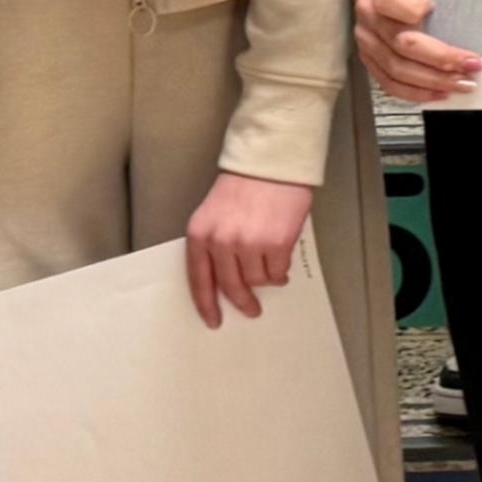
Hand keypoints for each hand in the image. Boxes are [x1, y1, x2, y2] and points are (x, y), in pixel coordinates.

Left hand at [186, 172, 314, 322]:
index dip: (206, 304)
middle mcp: (221, 242)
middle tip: (251, 308)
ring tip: (272, 267)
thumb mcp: (215, 213)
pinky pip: (277, 272)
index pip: (199, 279)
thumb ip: (215, 244)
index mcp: (200, 233)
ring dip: (266, 278)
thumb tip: (227, 279)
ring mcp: (249, 244)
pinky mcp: (276, 244)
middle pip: (230, 286)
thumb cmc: (245, 184)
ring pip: (257, 281)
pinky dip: (280, 271)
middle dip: (242, 301)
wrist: (271, 161)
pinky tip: (281, 260)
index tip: (214, 320)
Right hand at [356, 0, 480, 101]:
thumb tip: (470, 0)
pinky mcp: (369, 62)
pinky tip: (440, 93)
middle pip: (402, 43)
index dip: (413, 9)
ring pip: (397, 69)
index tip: (434, 6)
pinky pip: (390, 85)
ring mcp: (366, 43)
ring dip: (434, 80)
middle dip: (441, 58)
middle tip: (471, 65)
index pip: (390, 2)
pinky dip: (417, 93)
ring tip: (463, 84)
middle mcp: (368, 18)